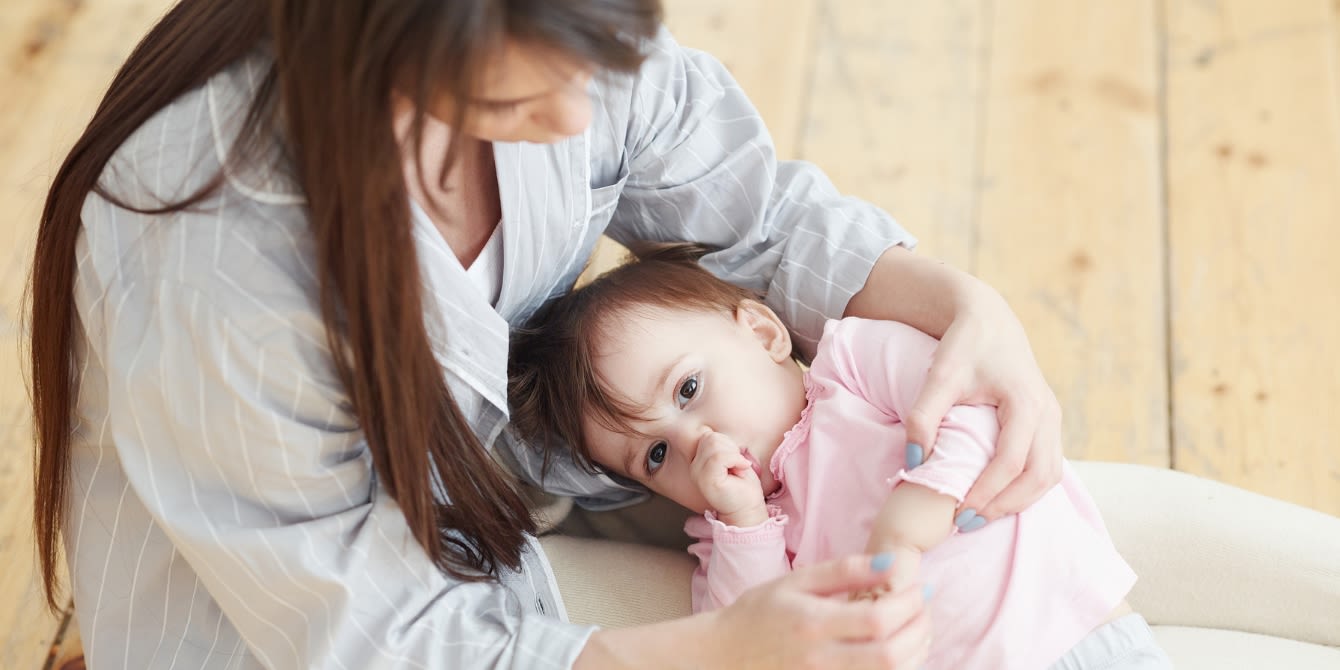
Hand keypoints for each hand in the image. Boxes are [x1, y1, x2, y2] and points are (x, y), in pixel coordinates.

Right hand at [691, 431, 766, 525]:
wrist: (747, 511)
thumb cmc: (742, 486)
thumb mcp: (730, 459)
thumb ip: (720, 447)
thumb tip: (716, 434)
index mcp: (698, 461)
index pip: (709, 436)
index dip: (727, 444)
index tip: (734, 462)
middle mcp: (694, 467)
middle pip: (711, 438)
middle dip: (730, 448)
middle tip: (736, 466)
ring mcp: (699, 474)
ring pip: (715, 445)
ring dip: (734, 455)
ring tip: (736, 469)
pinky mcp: (707, 479)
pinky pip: (720, 456)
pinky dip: (736, 460)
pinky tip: (740, 470)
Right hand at [707, 555, 931, 668]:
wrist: (724, 654)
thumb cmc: (759, 612)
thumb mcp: (796, 581)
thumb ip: (844, 571)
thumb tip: (892, 562)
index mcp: (813, 623)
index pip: (877, 618)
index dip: (909, 604)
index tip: (920, 588)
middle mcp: (822, 659)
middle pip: (891, 654)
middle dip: (920, 630)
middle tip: (924, 608)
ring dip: (916, 651)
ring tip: (917, 627)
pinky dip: (898, 667)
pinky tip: (899, 649)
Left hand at [903, 287, 1062, 521]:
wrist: (989, 319)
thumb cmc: (963, 346)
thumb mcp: (940, 376)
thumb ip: (923, 416)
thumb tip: (913, 462)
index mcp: (1026, 401)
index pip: (1012, 461)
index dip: (987, 492)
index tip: (958, 512)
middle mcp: (1048, 413)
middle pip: (1040, 476)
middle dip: (1005, 505)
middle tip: (967, 522)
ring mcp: (1053, 419)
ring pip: (1050, 475)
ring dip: (1019, 501)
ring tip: (979, 515)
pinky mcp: (1049, 424)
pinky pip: (1047, 466)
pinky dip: (1026, 488)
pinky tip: (995, 498)